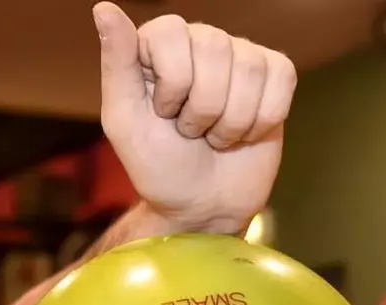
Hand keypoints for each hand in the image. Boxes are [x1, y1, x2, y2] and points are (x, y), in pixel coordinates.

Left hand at [93, 2, 296, 234]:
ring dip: (231, 122)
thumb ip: (116, 64)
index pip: (171, 34)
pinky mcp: (275, 75)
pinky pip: (281, 80)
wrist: (203, 204)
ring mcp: (241, 54)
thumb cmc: (158, 164)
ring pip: (249, 70)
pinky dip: (262, 120)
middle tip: (191, 130)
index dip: (172, 84)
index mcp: (157, 43)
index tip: (163, 113)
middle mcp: (200, 38)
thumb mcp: (125, 121)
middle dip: (202, 108)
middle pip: (215, 49)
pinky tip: (245, 133)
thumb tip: (104, 9)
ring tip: (215, 135)